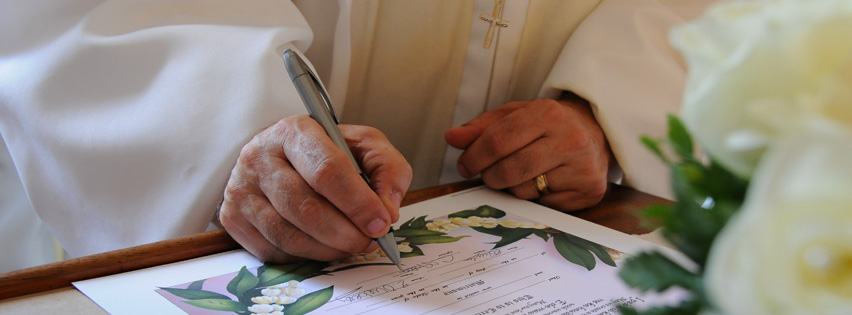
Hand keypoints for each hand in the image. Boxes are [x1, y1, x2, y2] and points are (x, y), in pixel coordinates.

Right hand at [219, 115, 411, 261]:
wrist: (280, 156)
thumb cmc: (325, 152)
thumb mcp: (364, 146)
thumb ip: (387, 170)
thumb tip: (387, 210)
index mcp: (295, 131)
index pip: (327, 170)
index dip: (358, 203)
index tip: (380, 223)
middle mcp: (260, 156)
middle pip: (306, 207)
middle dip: (345, 232)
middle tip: (368, 241)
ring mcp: (241, 188)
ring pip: (287, 234)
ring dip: (327, 249)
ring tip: (349, 246)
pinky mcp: (232, 217)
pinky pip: (271, 250)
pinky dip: (303, 256)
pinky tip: (320, 246)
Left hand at [444, 95, 610, 211]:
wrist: (597, 132)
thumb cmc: (549, 124)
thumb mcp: (516, 115)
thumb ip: (482, 127)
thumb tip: (452, 138)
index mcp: (547, 113)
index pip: (497, 140)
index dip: (474, 156)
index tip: (465, 165)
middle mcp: (569, 139)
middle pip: (508, 170)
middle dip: (489, 176)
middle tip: (488, 173)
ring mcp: (582, 168)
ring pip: (523, 191)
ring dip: (511, 187)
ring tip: (520, 173)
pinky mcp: (589, 192)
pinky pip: (543, 206)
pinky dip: (535, 197)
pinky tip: (543, 182)